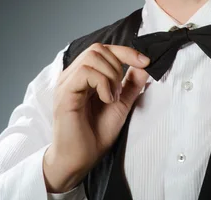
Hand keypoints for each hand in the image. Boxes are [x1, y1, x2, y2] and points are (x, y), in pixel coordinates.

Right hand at [43, 43, 149, 192]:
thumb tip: (145, 65)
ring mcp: (67, 82)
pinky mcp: (64, 93)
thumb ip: (131, 84)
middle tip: (119, 91)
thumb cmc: (95, 135)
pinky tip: (106, 100)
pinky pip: (85, 72)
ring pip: (92, 56)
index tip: (145, 61)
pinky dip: (102, 83)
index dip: (126, 51)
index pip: (104, 50)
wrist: (80, 161)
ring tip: (112, 97)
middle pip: (98, 48)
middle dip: (118, 65)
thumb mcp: (121, 104)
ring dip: (110, 76)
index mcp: (84, 75)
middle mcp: (73, 75)